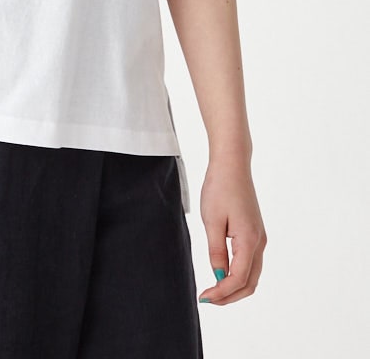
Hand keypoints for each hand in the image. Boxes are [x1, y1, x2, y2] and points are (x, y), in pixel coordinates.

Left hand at [197, 156, 266, 305]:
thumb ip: (216, 251)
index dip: (222, 293)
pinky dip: (239, 275)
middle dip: (230, 296)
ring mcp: (259, 238)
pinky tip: (222, 274)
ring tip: (213, 291)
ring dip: (235, 287)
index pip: (238, 279)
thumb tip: (218, 277)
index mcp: (249, 241)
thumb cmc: (220, 188)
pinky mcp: (255, 232)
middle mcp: (259, 242)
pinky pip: (250, 262)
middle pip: (250, 283)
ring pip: (252, 274)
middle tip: (208, 299)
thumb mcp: (212, 221)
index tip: (204, 298)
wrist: (232, 165)